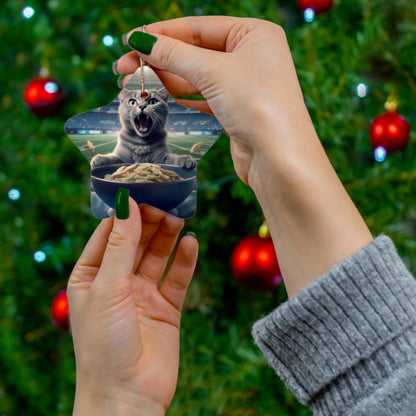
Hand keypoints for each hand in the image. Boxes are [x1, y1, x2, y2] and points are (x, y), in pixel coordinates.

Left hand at [67, 200, 197, 414]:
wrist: (128, 396)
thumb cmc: (104, 344)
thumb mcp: (107, 287)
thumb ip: (119, 245)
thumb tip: (126, 204)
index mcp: (91, 276)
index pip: (108, 234)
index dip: (124, 213)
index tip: (140, 190)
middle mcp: (117, 282)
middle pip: (135, 242)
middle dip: (149, 222)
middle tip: (165, 202)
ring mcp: (143, 294)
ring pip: (157, 255)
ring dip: (168, 236)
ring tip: (179, 218)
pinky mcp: (166, 307)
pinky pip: (177, 277)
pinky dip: (185, 260)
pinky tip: (191, 243)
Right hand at [116, 16, 371, 295]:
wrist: (279, 160)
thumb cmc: (257, 105)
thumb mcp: (213, 72)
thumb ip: (174, 54)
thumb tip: (140, 40)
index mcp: (254, 34)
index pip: (198, 27)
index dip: (161, 34)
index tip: (130, 41)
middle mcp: (251, 56)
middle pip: (195, 51)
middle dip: (158, 59)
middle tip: (123, 68)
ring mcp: (244, 85)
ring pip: (196, 76)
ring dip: (165, 79)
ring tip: (132, 83)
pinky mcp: (236, 111)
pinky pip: (202, 97)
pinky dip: (180, 97)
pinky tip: (157, 96)